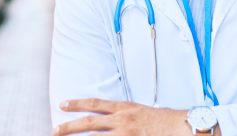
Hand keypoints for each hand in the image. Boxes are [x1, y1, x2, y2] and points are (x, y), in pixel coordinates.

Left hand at [53, 98, 190, 135]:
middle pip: (89, 123)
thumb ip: (128, 114)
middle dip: (69, 127)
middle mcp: (122, 121)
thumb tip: (113, 118)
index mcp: (126, 108)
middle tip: (54, 130)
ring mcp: (125, 134)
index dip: (78, 104)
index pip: (96, 104)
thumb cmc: (166, 120)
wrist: (182, 127)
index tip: (63, 104)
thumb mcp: (144, 112)